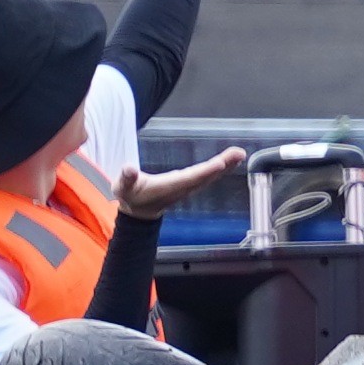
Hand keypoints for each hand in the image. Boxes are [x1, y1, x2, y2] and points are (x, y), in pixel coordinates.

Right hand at [124, 147, 246, 214]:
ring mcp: (189, 186)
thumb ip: (126, 178)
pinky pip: (209, 175)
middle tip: (239, 153)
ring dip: (226, 164)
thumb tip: (129, 169)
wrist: (139, 211)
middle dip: (223, 164)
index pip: (190, 178)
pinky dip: (221, 167)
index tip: (220, 163)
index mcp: (169, 186)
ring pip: (210, 175)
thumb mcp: (123, 187)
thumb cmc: (131, 196)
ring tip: (240, 153)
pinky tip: (231, 160)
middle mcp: (183, 187)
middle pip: (206, 175)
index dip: (205, 171)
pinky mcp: (191, 184)